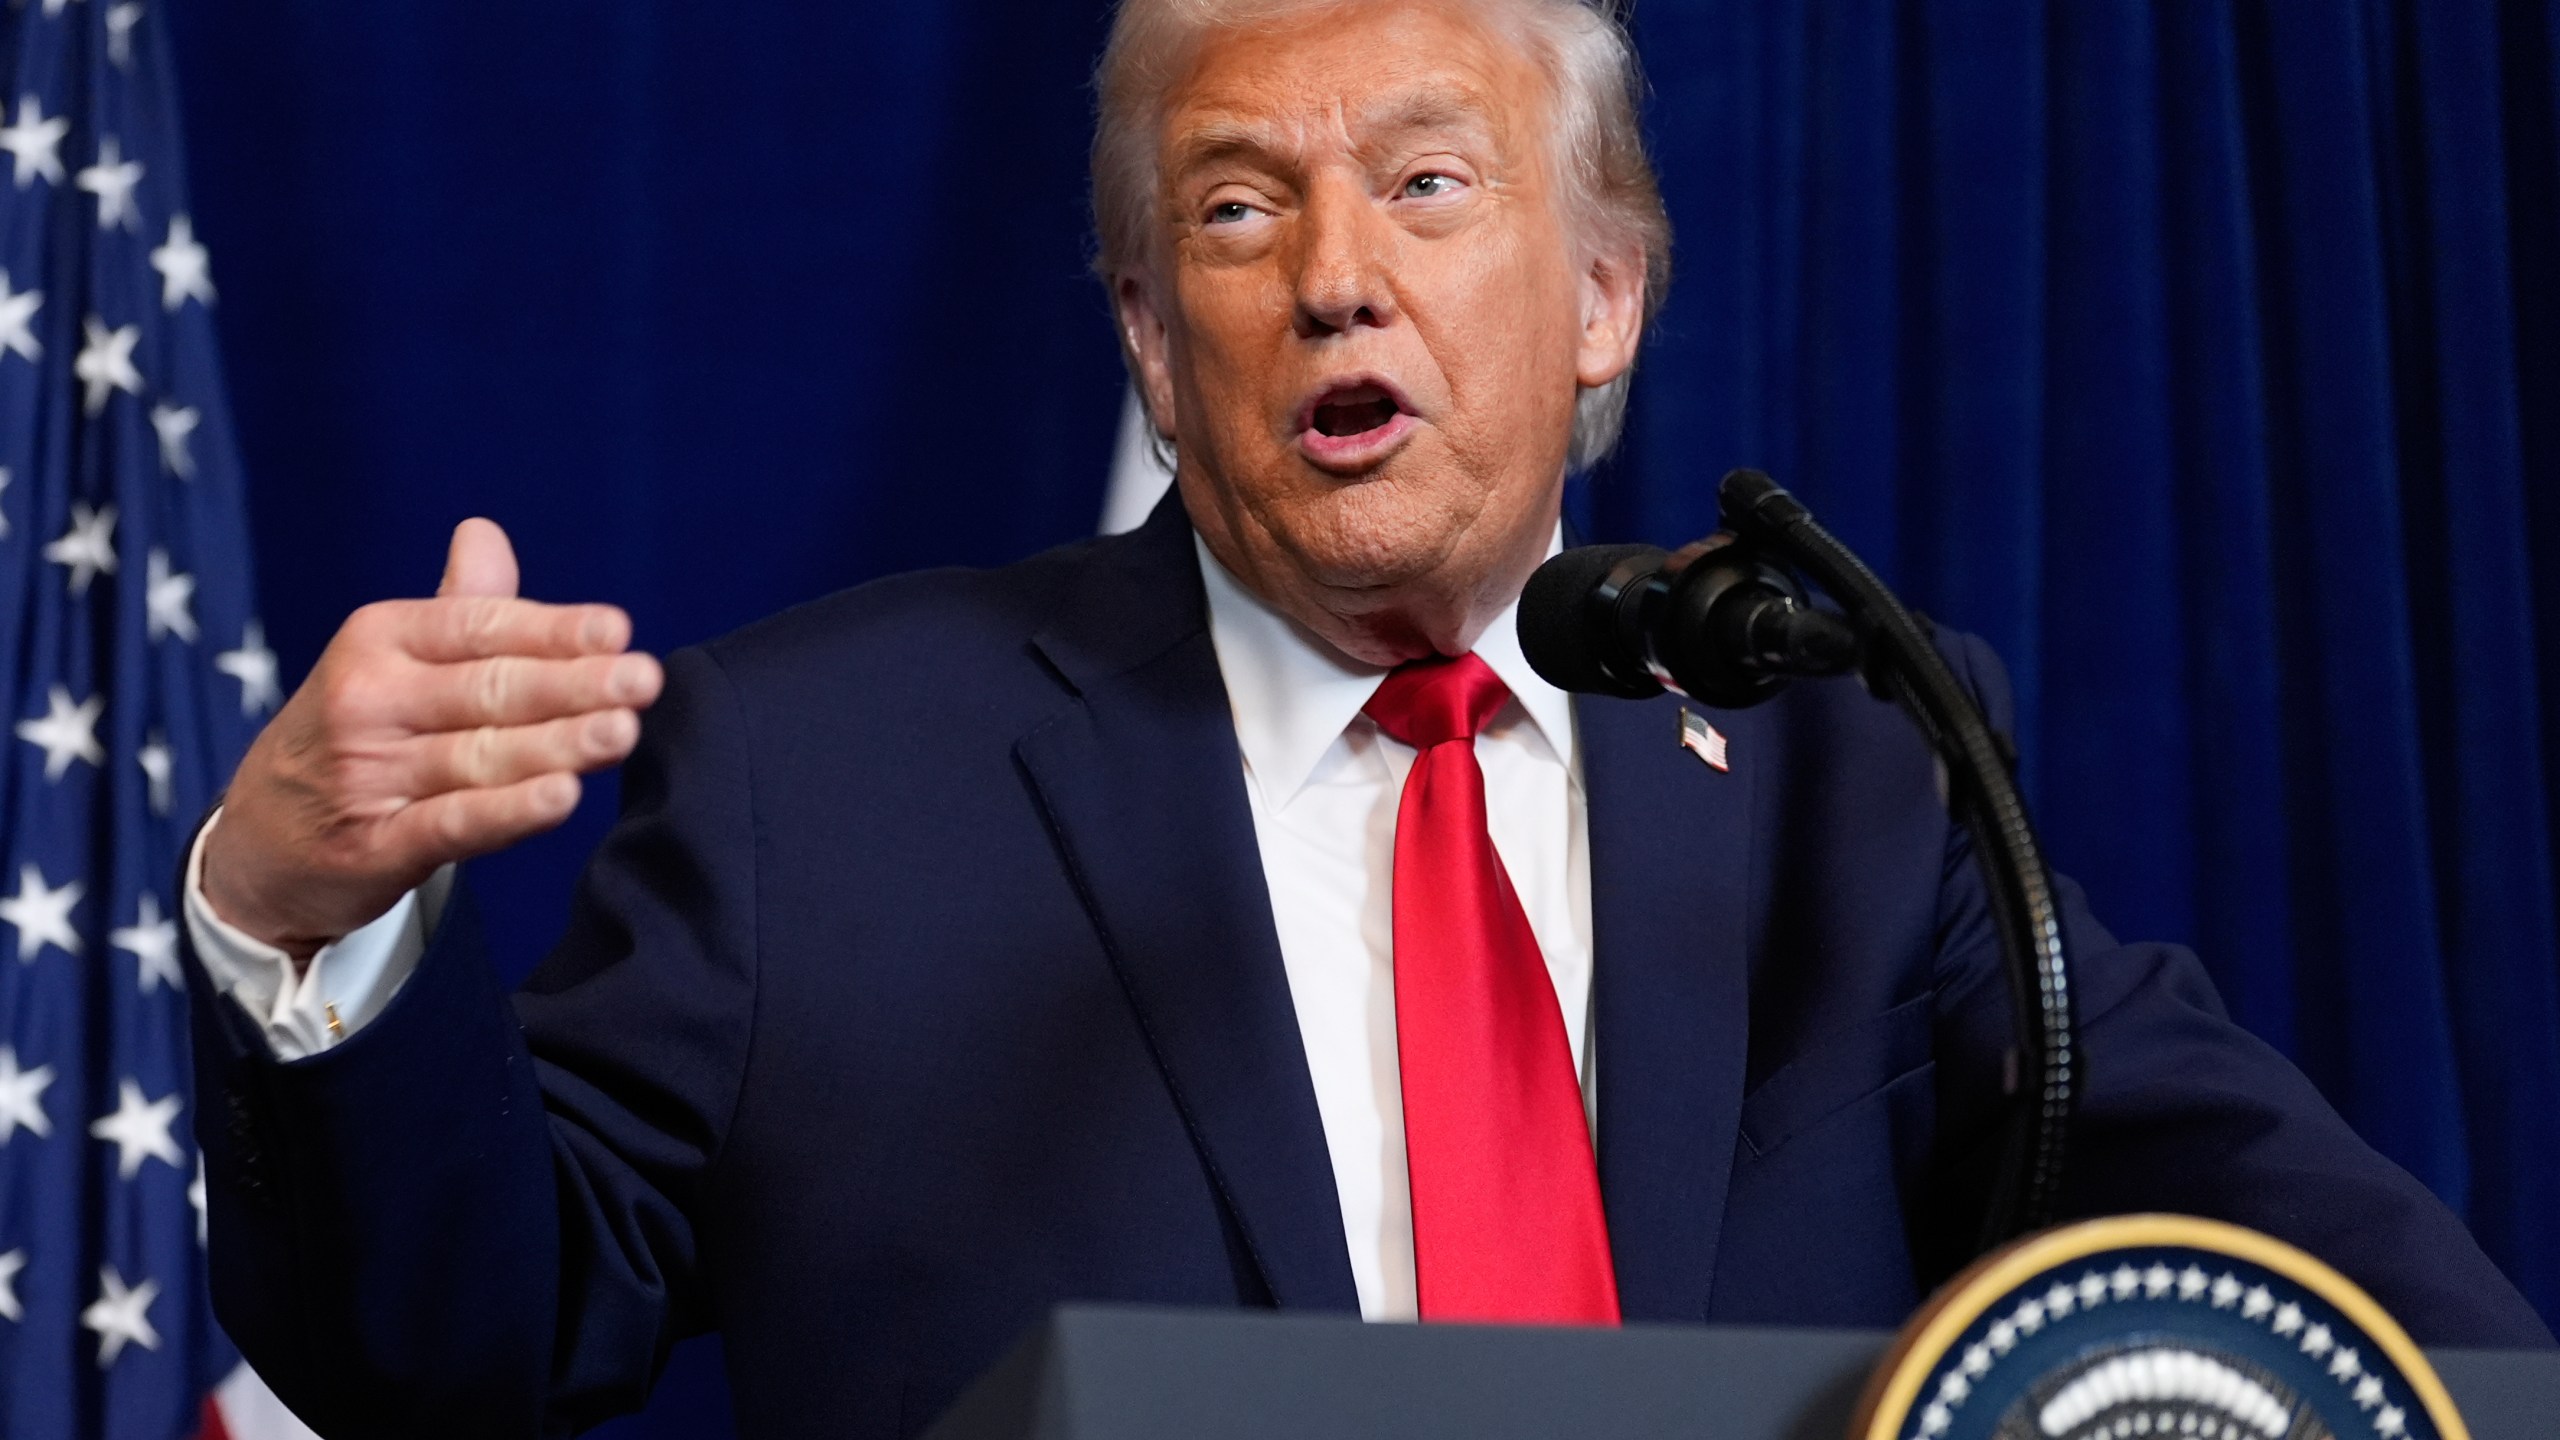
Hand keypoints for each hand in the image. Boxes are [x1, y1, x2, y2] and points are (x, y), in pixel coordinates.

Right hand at [201, 519, 664, 958]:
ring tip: (621, 732)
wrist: (259, 841)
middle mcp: (367, 701)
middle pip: (488, 690)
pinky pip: (452, 824)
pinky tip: (562, 797)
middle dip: (572, 685)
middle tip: (642, 680)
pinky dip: (508, 812)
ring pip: (479, 757)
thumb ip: (455, 608)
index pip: (478, 627)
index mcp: (378, 640)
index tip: (618, 631)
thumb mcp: (390, 661)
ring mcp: (367, 776)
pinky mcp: (372, 848)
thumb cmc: (356, 734)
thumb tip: (485, 531)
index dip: (551, 630)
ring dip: (557, 745)